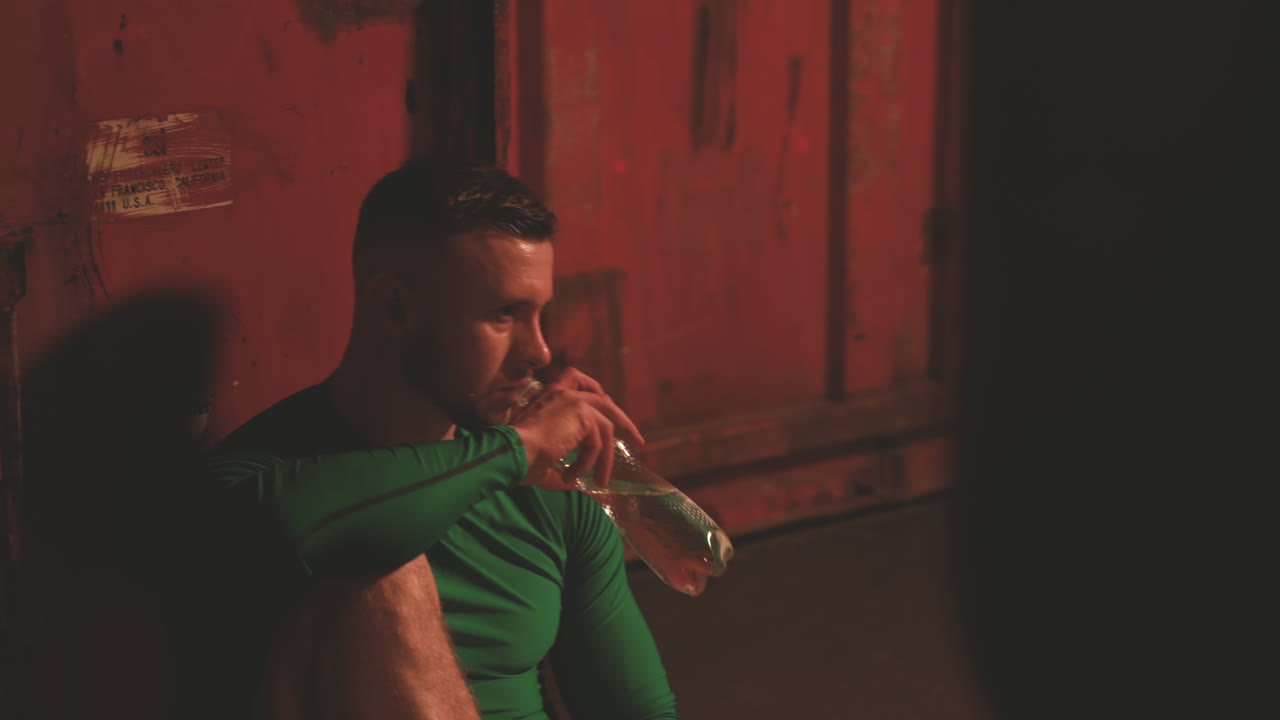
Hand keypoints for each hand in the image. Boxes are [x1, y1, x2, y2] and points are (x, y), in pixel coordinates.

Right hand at [510, 369, 644, 490]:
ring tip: (600, 481)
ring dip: (605, 458)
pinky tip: (572, 476)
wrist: (510, 452)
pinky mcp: (581, 414)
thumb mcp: (542, 457)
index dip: (598, 394)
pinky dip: (589, 463)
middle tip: (638, 440)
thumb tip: (575, 483)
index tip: (609, 413)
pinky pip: (597, 443)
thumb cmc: (517, 457)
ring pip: (605, 428)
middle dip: (624, 421)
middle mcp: (562, 391)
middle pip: (604, 401)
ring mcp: (573, 400)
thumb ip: (560, 465)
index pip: (579, 381)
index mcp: (549, 394)